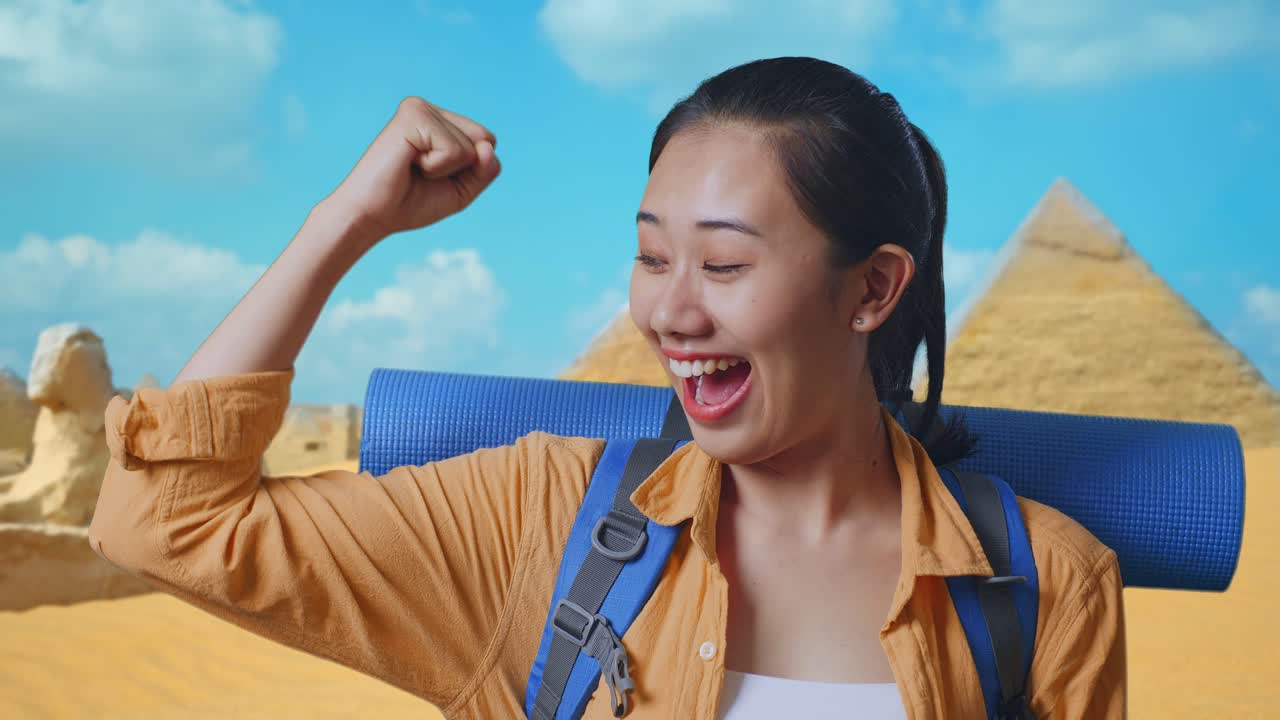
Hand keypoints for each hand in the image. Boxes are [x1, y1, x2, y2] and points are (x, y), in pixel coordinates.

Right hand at [321, 96, 500, 245]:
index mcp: (441, 121)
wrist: (372, 216)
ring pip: (471, 147)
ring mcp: (420, 108)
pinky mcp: (412, 115)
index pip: (488, 141)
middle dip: (462, 170)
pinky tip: (409, 163)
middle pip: (485, 140)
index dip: (471, 171)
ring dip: (446, 170)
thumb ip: (485, 170)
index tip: (435, 177)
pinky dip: (436, 168)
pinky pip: (454, 150)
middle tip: (423, 174)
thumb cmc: (411, 203)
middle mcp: (431, 109)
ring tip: (413, 168)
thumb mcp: (461, 191)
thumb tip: (487, 146)